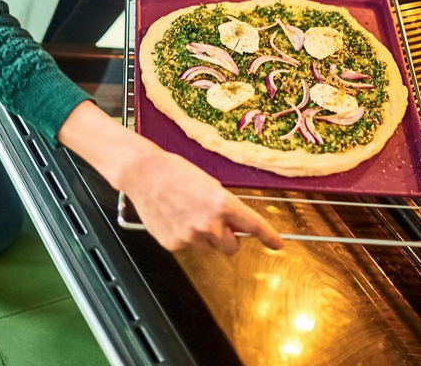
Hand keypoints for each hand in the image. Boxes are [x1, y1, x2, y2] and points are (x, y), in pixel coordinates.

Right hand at [58, 101, 282, 254]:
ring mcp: (190, 237)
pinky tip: (174, 218)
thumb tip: (236, 224)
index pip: (252, 226)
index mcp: (222, 204)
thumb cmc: (176, 172)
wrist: (144, 173)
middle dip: (228, 238)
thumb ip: (225, 206)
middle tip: (217, 223)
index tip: (276, 244)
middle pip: (232, 247)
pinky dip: (184, 236)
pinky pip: (188, 247)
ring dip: (205, 237)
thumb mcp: (209, 184)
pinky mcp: (173, 244)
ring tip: (188, 214)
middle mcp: (209, 224)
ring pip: (209, 248)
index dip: (268, 237)